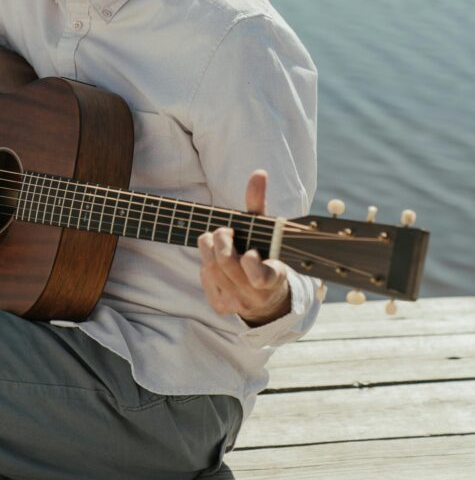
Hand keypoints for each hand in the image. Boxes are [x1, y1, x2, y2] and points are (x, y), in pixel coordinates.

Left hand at [198, 170, 291, 325]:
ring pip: (211, 269)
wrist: (264, 294)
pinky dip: (206, 263)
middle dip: (221, 240)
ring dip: (209, 248)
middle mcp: (256, 295)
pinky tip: (215, 259)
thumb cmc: (264, 252)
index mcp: (274, 278)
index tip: (251, 252)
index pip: (260, 276)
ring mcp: (237, 303)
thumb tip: (258, 173)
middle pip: (225, 263)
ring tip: (217, 239)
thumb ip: (259, 203)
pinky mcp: (222, 306)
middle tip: (224, 231)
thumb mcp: (265, 229)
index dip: (251, 262)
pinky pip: (204, 278)